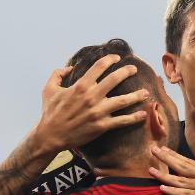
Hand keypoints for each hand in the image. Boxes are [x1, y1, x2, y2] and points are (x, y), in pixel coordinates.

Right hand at [34, 54, 149, 152]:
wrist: (51, 136)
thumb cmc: (50, 112)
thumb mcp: (48, 89)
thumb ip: (57, 74)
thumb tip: (69, 67)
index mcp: (80, 86)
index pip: (99, 67)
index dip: (110, 59)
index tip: (117, 58)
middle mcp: (91, 97)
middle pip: (114, 79)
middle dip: (127, 72)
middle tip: (134, 69)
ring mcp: (98, 112)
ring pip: (123, 101)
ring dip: (136, 95)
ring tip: (146, 92)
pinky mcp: (101, 126)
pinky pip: (121, 121)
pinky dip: (134, 118)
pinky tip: (143, 114)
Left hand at [149, 145, 194, 194]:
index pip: (189, 161)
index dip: (174, 155)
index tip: (163, 149)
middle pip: (182, 165)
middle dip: (166, 158)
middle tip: (152, 150)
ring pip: (181, 179)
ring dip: (164, 175)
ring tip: (151, 169)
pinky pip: (187, 194)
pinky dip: (173, 192)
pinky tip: (162, 189)